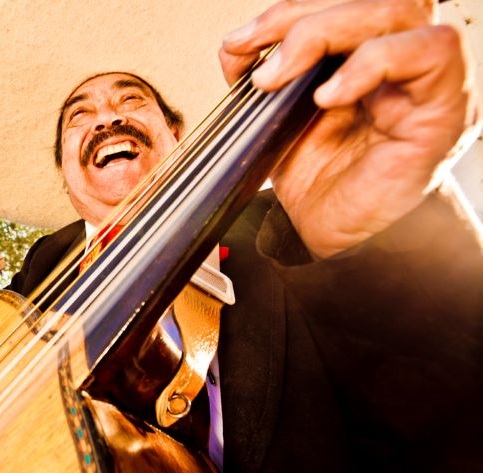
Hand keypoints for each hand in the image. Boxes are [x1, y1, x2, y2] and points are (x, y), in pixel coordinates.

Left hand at [219, 0, 478, 257]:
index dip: (286, 10)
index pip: (338, 0)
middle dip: (296, 16)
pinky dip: (370, 63)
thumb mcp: (276, 119)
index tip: (239, 43)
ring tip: (279, 77)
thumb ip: (263, 76)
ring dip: (324, 32)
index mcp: (365, 50)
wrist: (339, 239)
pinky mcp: (445, 106)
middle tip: (252, 51)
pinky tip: (327, 97)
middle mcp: (403, 54)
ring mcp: (427, 77)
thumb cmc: (319, 182)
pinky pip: (428, 51)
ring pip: (397, 8)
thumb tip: (236, 47)